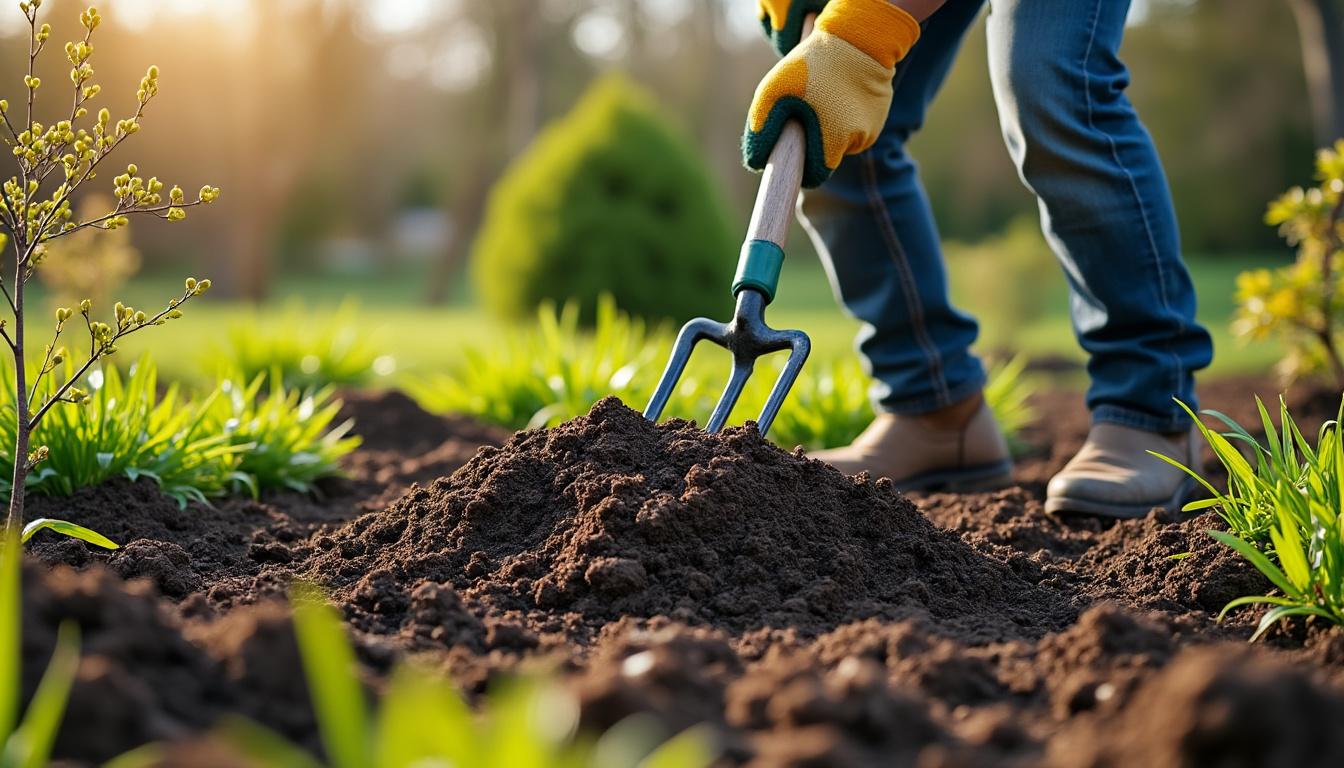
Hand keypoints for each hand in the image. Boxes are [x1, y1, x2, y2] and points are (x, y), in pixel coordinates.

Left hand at [743, 0, 920, 187]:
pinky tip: (839, 93)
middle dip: (812, 141)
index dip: (800, 166)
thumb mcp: (775, 89)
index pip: (814, 175)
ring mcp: (872, 128)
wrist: (859, 36)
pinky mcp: (880, 114)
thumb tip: (756, 162)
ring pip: (841, 141)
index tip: (791, 152)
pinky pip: (854, 126)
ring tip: (822, 96)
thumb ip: (761, 126)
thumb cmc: (814, 63)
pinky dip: (843, 115)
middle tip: (803, 111)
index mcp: (834, 142)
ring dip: (828, 127)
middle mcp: (858, 141)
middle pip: (827, 157)